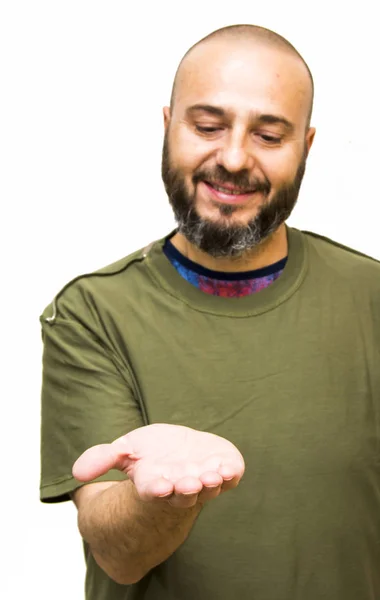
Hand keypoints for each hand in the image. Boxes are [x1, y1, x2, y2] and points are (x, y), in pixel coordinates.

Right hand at [73, 423, 244, 507]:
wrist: (178, 454)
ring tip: (213, 475)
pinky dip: (231, 474)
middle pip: (184, 493)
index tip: (157, 486)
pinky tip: (229, 467)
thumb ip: (102, 459)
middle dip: (187, 488)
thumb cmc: (149, 456)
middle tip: (189, 482)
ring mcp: (204, 480)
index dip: (156, 489)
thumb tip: (76, 472)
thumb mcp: (123, 451)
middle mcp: (180, 486)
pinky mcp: (223, 471)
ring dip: (212, 483)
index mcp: (155, 483)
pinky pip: (230, 478)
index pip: (154, 490)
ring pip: (209, 488)